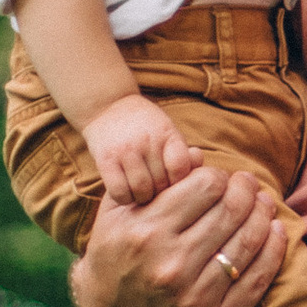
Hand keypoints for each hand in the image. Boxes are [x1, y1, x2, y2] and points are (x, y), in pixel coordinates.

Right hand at [71, 167, 285, 306]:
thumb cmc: (114, 252)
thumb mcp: (120, 211)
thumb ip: (156, 180)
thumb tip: (199, 155)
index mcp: (147, 231)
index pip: (206, 186)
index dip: (220, 176)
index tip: (221, 178)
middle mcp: (171, 264)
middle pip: (232, 211)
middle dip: (246, 190)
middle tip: (249, 184)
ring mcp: (194, 296)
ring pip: (248, 242)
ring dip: (263, 215)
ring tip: (264, 203)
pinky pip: (256, 279)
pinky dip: (273, 250)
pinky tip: (275, 231)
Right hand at [83, 91, 199, 206]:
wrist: (108, 107)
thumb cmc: (146, 127)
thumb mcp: (169, 133)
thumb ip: (184, 155)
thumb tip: (202, 176)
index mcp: (167, 135)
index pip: (180, 167)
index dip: (180, 182)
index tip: (175, 185)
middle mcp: (147, 141)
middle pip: (162, 183)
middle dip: (162, 194)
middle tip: (157, 194)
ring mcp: (125, 150)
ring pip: (141, 190)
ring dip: (143, 199)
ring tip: (142, 195)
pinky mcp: (105, 160)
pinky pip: (119, 191)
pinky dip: (124, 198)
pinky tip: (126, 194)